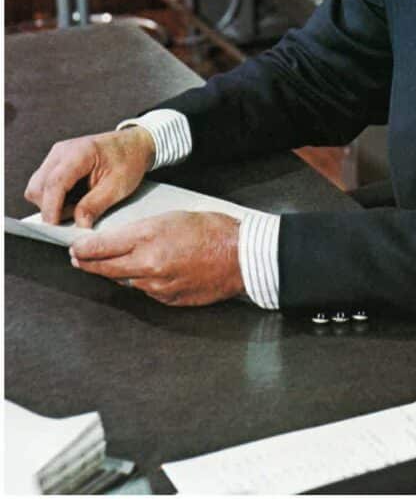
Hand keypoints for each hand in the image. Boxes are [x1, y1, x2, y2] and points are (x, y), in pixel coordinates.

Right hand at [25, 127, 154, 226]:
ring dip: (52, 204)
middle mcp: (62, 151)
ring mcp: (56, 156)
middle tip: (76, 216)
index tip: (54, 229)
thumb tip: (78, 226)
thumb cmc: (129, 160)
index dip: (51, 208)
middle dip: (51, 208)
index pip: (55, 183)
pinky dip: (55, 198)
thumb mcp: (118, 187)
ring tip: (79, 205)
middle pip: (38, 187)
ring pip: (37, 188)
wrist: (134, 145)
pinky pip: (44, 185)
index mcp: (80, 152)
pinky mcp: (56, 163)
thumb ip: (95, 206)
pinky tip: (75, 199)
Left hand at [69, 211, 243, 305]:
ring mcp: (157, 285)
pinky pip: (147, 291)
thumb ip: (144, 231)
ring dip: (120, 273)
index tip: (75, 248)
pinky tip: (153, 272)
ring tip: (120, 263)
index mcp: (149, 237)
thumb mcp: (174, 216)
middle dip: (89, 264)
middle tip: (79, 259)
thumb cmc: (214, 230)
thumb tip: (122, 241)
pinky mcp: (168, 299)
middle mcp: (148, 264)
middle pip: (106, 268)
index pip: (102, 246)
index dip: (84, 249)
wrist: (242, 256)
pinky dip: (144, 282)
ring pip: (126, 281)